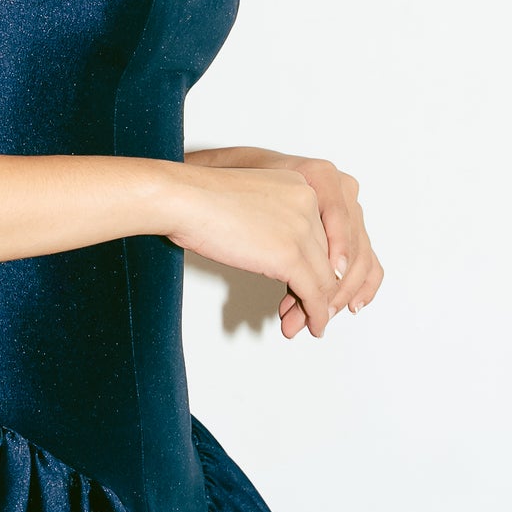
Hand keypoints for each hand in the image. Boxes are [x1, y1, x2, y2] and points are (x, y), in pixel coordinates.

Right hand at [182, 148, 383, 337]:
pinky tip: (313, 325)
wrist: (181, 197)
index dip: (324, 266)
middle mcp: (310, 203)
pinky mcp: (290, 255)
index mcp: (302, 186)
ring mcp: (302, 229)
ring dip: (319, 307)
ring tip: (313, 324)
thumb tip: (278, 254)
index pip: (326, 235)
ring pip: (326, 278)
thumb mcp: (250, 203)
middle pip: (330, 257)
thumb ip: (273, 222)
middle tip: (314, 312)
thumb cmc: (198, 199)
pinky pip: (313, 293)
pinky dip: (315, 314)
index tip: (320, 286)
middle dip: (323, 290)